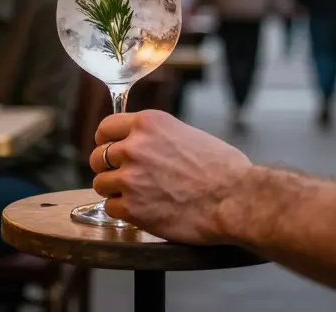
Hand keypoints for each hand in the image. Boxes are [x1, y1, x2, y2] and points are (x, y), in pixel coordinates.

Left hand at [90, 110, 252, 243]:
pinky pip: (111, 208)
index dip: (105, 140)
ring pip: (101, 183)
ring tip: (135, 196)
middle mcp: (135, 147)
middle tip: (121, 177)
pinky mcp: (133, 207)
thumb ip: (158, 137)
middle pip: (98, 157)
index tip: (107, 148)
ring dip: (114, 191)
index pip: (106, 128)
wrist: (236, 198)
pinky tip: (141, 211)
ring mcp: (131, 178)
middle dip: (107, 168)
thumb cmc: (224, 169)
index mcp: (148, 124)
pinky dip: (123, 211)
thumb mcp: (187, 134)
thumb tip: (146, 144)